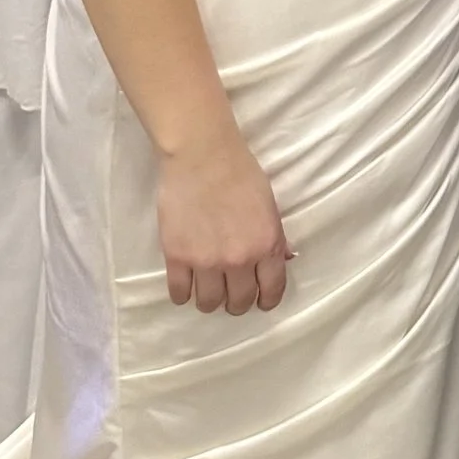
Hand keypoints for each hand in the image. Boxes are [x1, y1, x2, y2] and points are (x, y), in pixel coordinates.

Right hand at [157, 130, 292, 313]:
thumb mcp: (269, 207)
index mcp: (267, 246)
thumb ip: (274, 238)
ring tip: (207, 289)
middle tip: (231, 294)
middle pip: (238, 303)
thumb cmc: (241, 174)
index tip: (260, 302)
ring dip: (209, 300)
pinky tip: (185, 284)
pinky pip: (179, 293)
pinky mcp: (177, 257)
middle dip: (237, 302)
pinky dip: (182, 294)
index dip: (266, 301)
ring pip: (208, 303)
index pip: (271, 291)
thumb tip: (281, 260)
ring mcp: (206, 261)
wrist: (203, 155)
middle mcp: (239, 260)